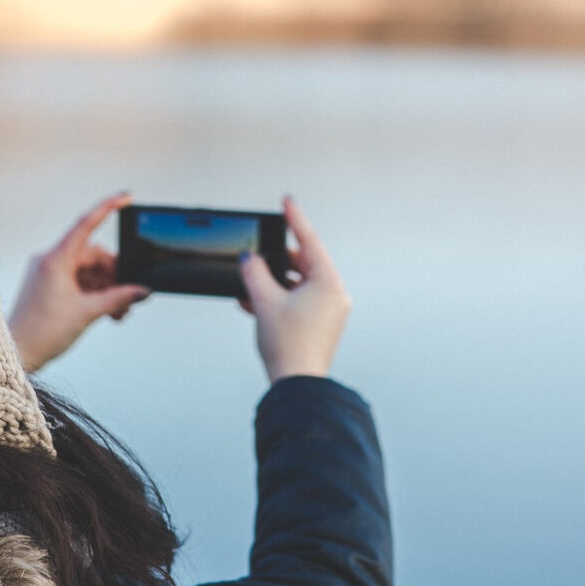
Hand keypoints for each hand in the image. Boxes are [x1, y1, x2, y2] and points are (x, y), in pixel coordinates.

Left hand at [8, 193, 149, 371]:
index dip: (108, 207)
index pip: (86, 224)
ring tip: (118, 313)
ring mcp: (47, 271)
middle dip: (114, 275)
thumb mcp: (88, 313)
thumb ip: (118, 298)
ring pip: (88, 270)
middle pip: (93, 255)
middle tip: (128, 300)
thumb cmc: (43, 333)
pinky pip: (78, 280)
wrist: (16, 353)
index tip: (127, 195)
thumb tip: (142, 291)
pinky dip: (94, 293)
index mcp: (55, 259)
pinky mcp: (47, 284)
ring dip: (106, 288)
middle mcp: (49, 260)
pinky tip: (106, 312)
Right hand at [239, 197, 350, 383]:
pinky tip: (255, 304)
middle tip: (257, 256)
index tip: (286, 201)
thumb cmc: (288, 345)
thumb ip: (254, 272)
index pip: (309, 241)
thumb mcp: (264, 301)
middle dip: (276, 261)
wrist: (297, 385)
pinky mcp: (321, 326)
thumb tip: (250, 258)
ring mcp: (330, 312)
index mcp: (328, 283)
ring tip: (250, 287)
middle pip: (303, 264)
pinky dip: (279, 300)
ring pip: (298, 285)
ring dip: (273, 284)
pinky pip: (299, 303)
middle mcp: (334, 295)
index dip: (294, 219)